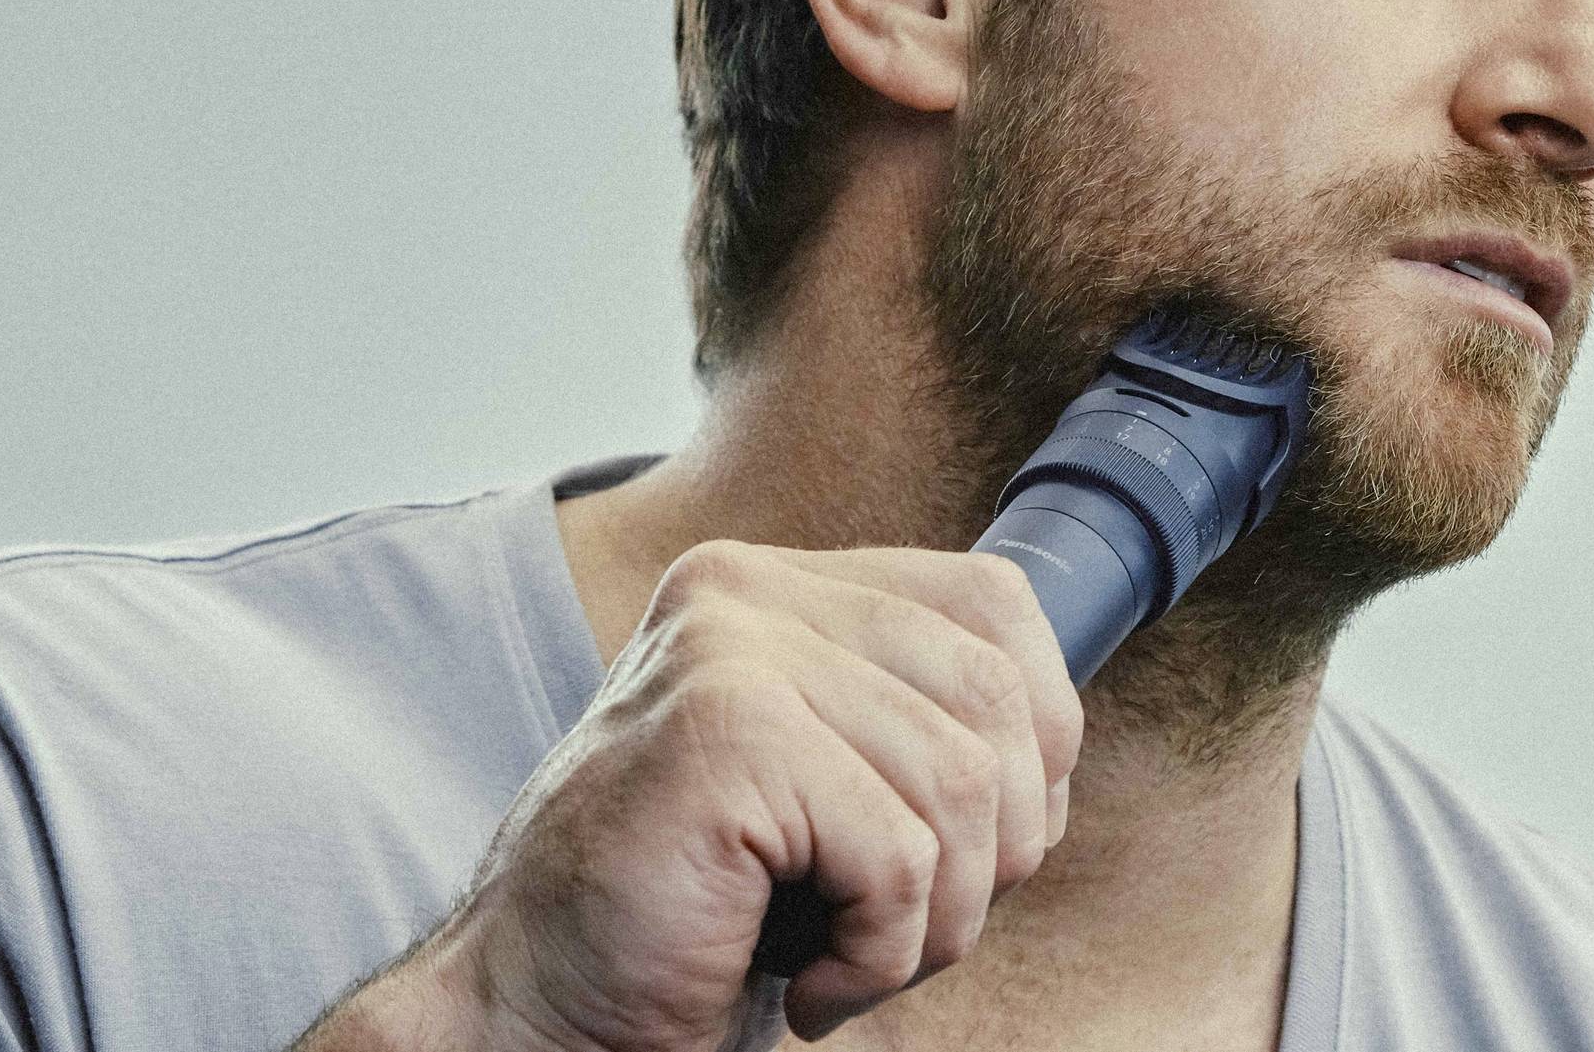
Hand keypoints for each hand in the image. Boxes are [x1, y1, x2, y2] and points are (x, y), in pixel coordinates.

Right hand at [310, 542, 1080, 1049]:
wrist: (534, 1013)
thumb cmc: (697, 914)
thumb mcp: (825, 776)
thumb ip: (915, 715)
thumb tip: (1059, 730)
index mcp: (776, 584)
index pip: (997, 603)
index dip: (1038, 733)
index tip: (978, 841)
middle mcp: (748, 591)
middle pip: (999, 701)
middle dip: (996, 848)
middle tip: (905, 927)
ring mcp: (731, 651)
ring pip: (964, 786)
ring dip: (936, 920)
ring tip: (848, 959)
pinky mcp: (725, 735)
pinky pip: (903, 856)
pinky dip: (880, 955)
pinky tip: (802, 983)